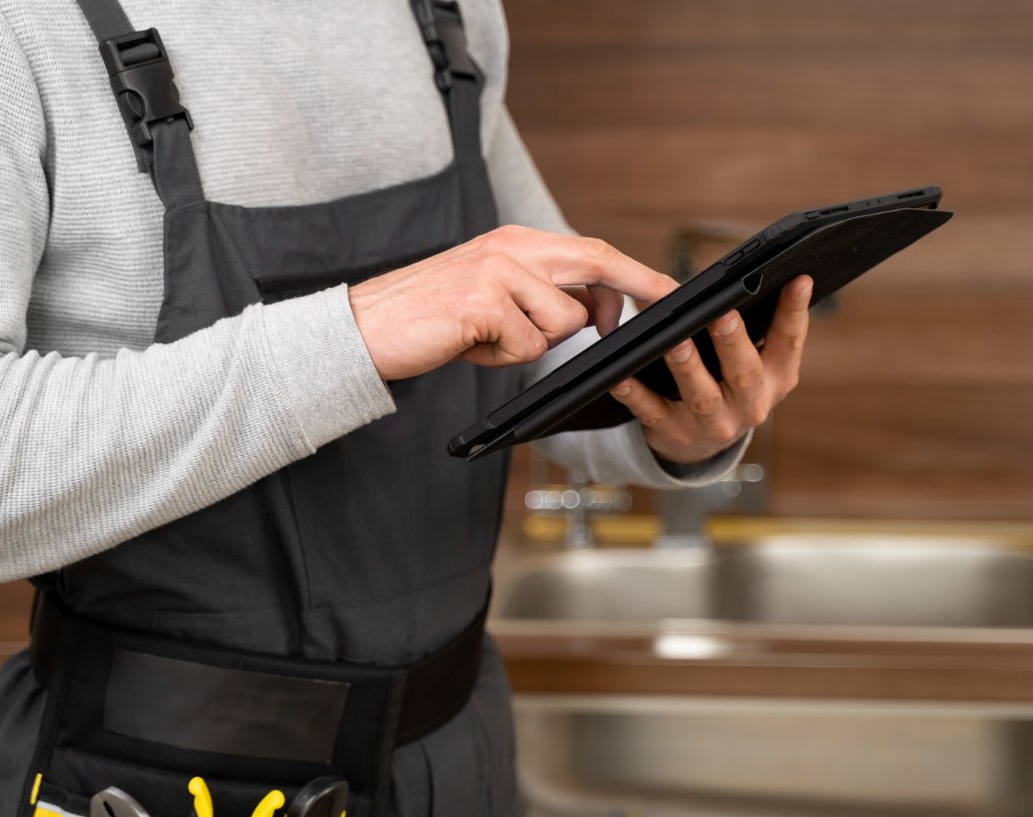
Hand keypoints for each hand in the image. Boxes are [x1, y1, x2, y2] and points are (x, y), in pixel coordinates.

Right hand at [348, 225, 677, 380]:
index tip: (668, 290)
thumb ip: (538, 295)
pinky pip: (528, 346)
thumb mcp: (489, 296)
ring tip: (488, 340)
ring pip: (564, 322)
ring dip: (534, 345)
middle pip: (596, 263)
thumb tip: (592, 312)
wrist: (365, 328)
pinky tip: (471, 346)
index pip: (590, 250)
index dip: (634, 271)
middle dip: (637, 288)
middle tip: (667, 308)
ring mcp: (498, 270)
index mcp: (514, 241)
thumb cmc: (429, 320)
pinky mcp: (484, 301)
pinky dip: (504, 359)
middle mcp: (511, 247)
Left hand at [608, 276, 812, 464]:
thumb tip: (746, 279)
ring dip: (687, 366)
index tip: (798, 279)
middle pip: (744, 372)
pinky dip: (636, 394)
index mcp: (776, 378)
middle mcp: (751, 404)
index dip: (794, 311)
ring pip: (701, 395)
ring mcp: (714, 424)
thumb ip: (757, 330)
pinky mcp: (676, 433)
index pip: (789, 341)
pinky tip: (622, 376)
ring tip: (674, 340)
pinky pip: (654, 412)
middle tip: (723, 314)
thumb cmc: (729, 386)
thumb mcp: (756, 363)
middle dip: (733, 342)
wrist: (703, 444)